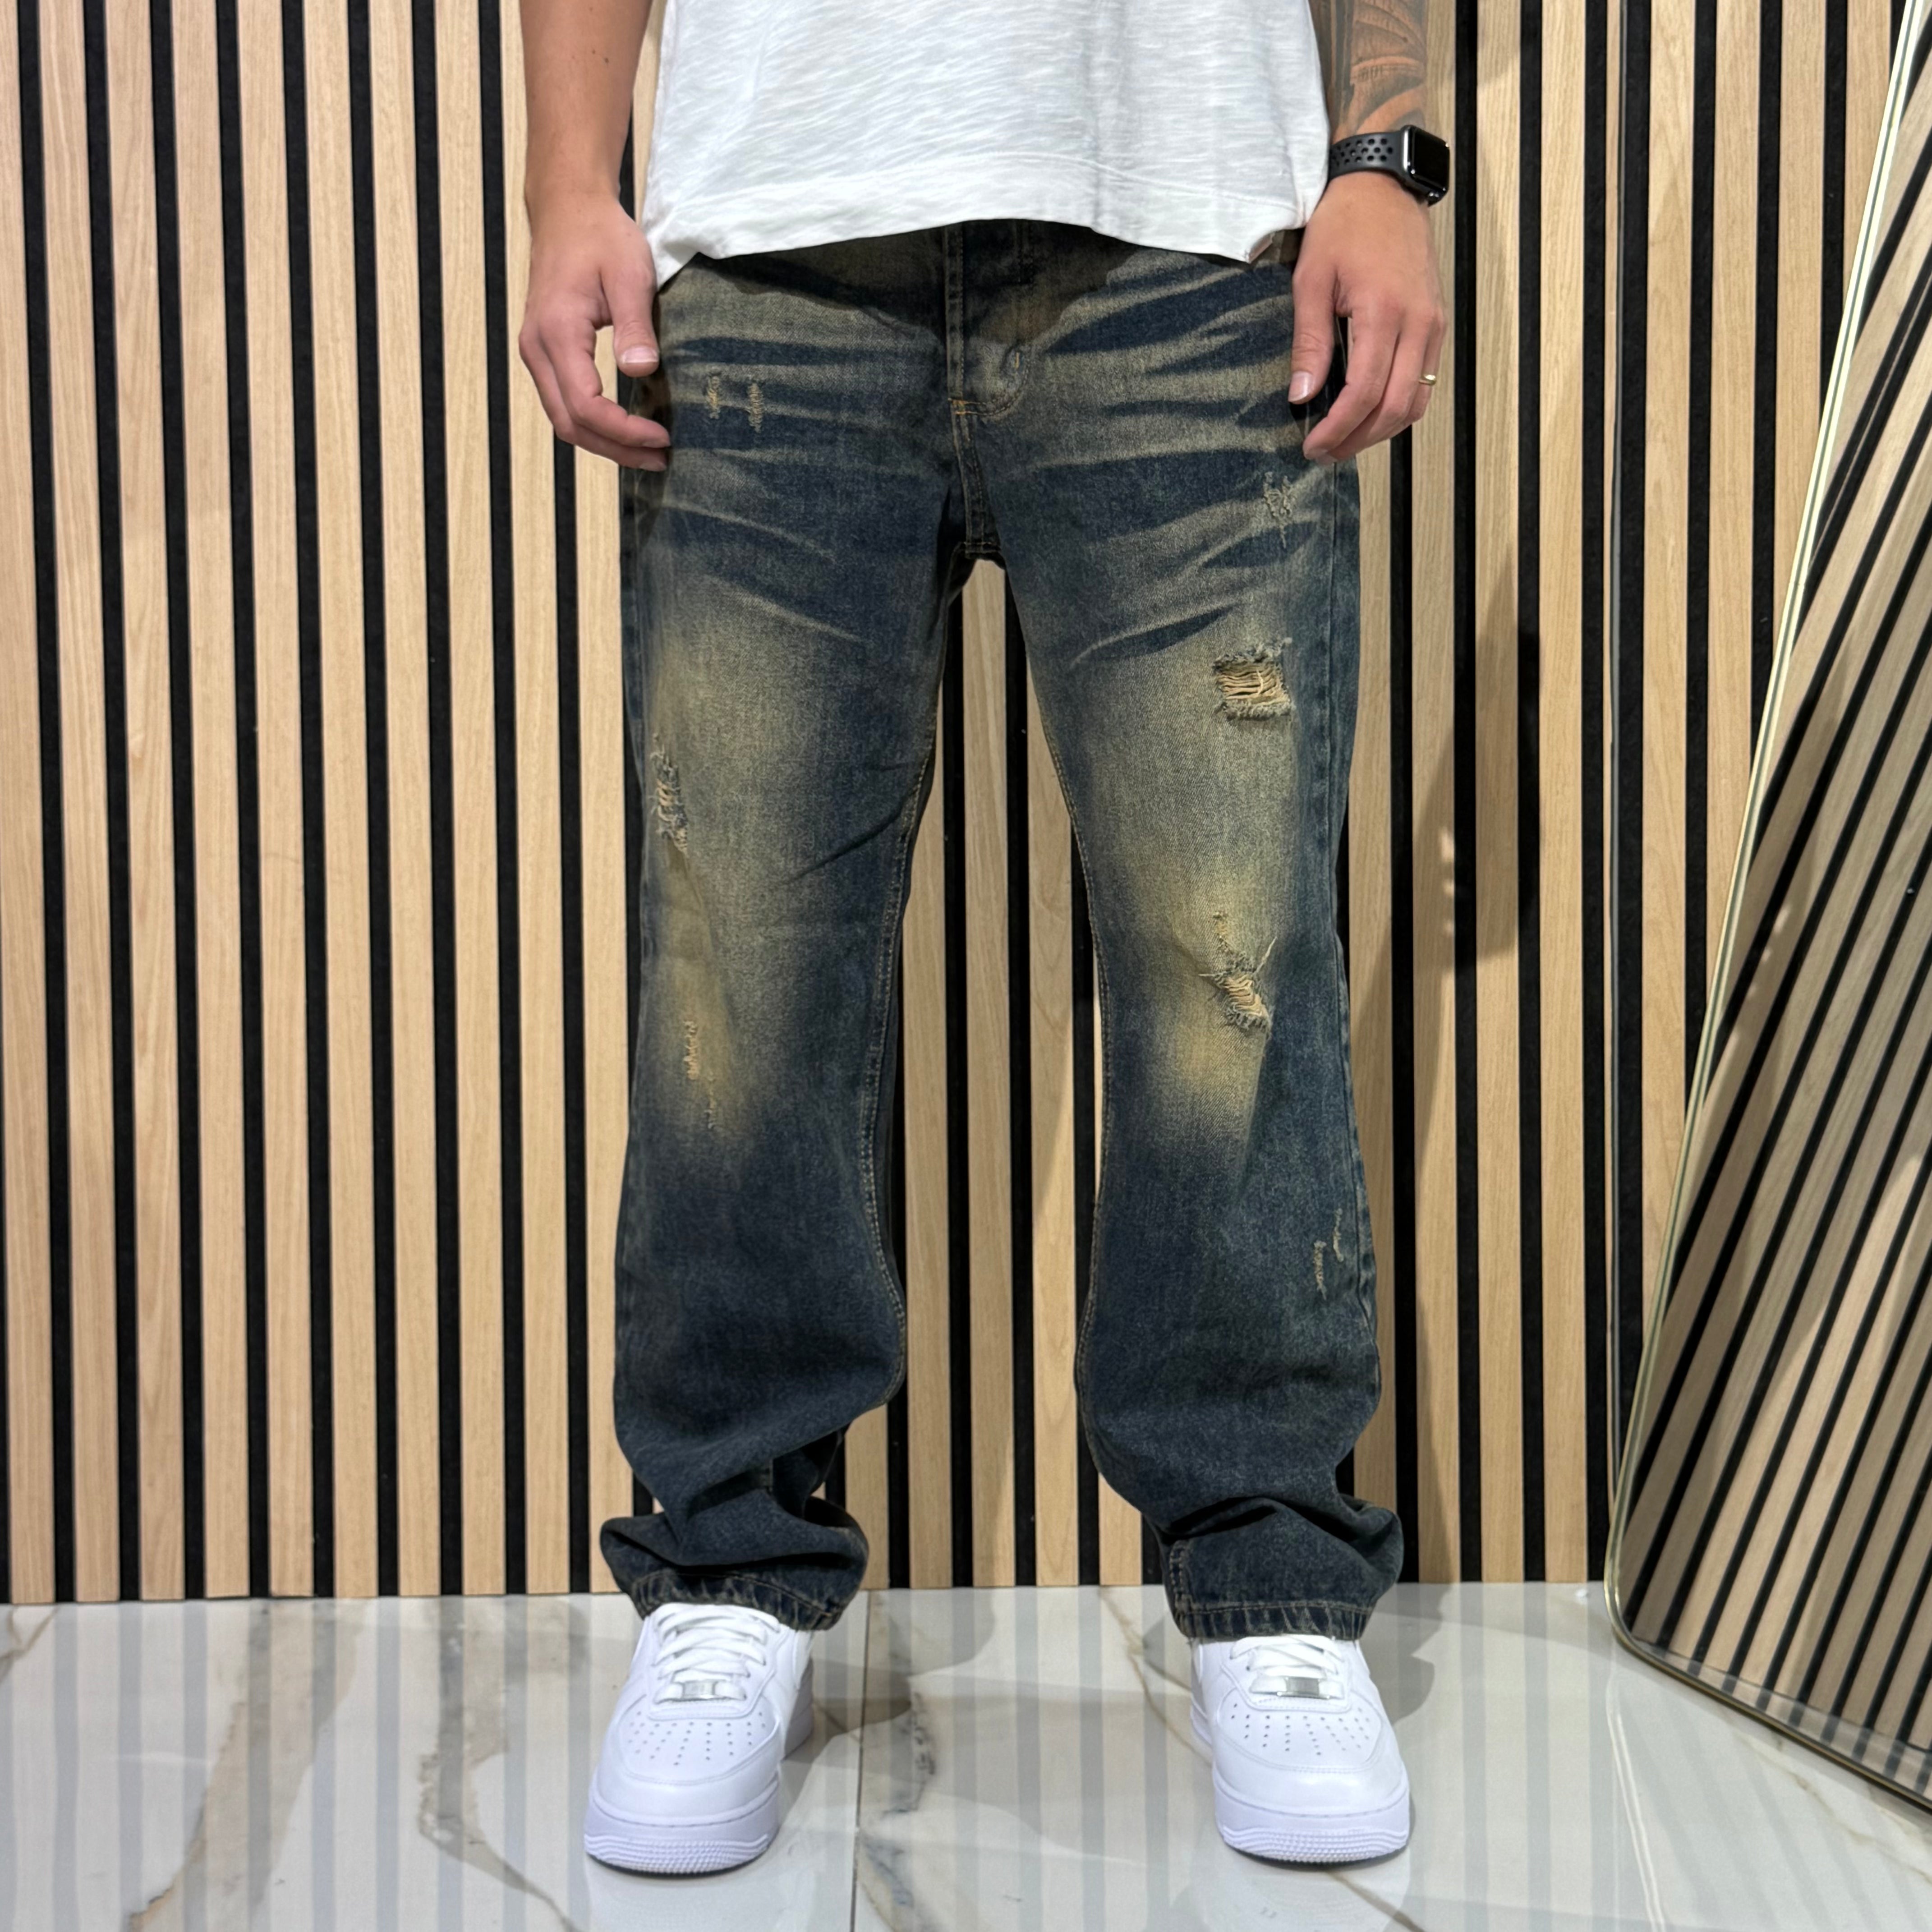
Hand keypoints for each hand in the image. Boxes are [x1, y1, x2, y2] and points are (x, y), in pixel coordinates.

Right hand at [519, 190, 669, 468]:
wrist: (568, 209)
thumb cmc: (601, 236)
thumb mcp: (629, 274)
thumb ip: (635, 325)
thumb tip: (641, 371)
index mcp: (557, 333)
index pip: (586, 406)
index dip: (624, 432)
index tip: (663, 437)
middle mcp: (536, 348)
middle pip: (570, 424)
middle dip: (615, 449)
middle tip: (660, 459)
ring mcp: (535, 352)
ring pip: (563, 419)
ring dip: (604, 442)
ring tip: (647, 452)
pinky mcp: (544, 352)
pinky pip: (563, 402)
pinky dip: (593, 424)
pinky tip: (625, 427)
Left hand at [1290, 171, 1445, 463]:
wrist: (1383, 186)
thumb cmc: (1344, 226)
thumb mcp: (1312, 280)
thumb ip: (1309, 341)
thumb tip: (1302, 395)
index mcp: (1384, 312)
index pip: (1364, 393)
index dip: (1338, 429)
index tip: (1313, 446)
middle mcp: (1419, 323)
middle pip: (1396, 407)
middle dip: (1359, 439)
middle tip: (1326, 452)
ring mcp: (1433, 324)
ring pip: (1417, 401)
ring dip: (1382, 430)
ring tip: (1346, 440)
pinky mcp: (1437, 322)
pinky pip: (1425, 380)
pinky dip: (1399, 407)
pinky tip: (1370, 413)